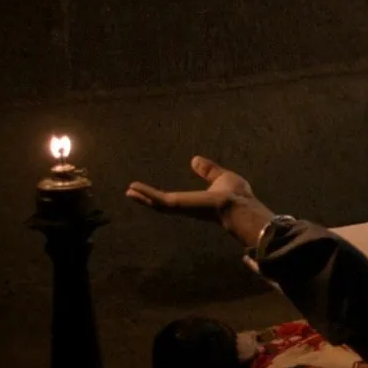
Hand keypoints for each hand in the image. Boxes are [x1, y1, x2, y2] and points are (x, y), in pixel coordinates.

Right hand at [127, 156, 272, 247]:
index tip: (152, 192)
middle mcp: (186, 207)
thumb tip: (195, 160)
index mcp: (196, 202)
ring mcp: (180, 207)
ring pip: (157, 203)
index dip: (164, 196)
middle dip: (148, 199)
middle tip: (132, 193)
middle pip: (163, 204)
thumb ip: (208, 170)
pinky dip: (145, 194)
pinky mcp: (177, 204)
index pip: (177, 200)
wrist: (238, 206)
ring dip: (143, 197)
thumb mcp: (221, 177)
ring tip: (129, 191)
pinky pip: (157, 199)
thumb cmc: (236, 195)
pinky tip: (133, 188)